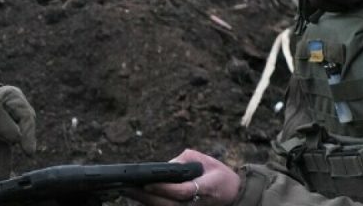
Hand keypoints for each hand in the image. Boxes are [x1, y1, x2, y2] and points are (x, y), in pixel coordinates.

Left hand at [125, 149, 240, 205]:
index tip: (147, 183)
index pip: (181, 191)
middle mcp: (196, 203)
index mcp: (204, 188)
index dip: (163, 188)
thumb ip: (184, 161)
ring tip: (129, 192)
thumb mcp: (205, 160)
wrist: (234, 195)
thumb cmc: (219, 176)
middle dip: (146, 197)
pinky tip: (140, 199)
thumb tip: (165, 166)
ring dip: (146, 203)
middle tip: (128, 188)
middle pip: (168, 205)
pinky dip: (153, 205)